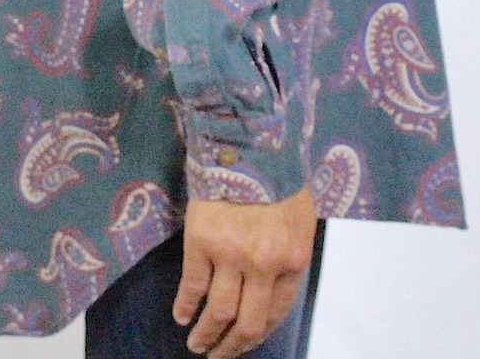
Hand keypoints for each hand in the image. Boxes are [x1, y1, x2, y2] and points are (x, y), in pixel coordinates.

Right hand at [172, 184, 317, 358]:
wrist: (250, 141)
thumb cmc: (279, 175)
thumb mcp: (298, 218)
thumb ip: (288, 252)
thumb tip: (273, 282)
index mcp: (292, 260)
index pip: (275, 313)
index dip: (258, 333)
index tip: (246, 341)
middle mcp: (263, 265)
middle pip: (247, 323)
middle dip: (232, 347)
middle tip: (219, 356)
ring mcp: (231, 255)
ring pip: (218, 312)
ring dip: (206, 334)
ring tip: (197, 344)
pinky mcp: (202, 242)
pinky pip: (192, 285)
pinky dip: (185, 306)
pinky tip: (181, 315)